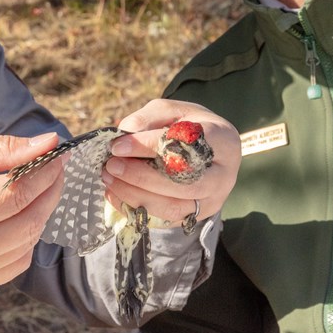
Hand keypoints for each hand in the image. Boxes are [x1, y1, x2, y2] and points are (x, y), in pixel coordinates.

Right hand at [0, 133, 63, 295]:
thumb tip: (46, 144)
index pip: (15, 196)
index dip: (43, 172)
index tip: (56, 151)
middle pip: (27, 223)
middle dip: (49, 191)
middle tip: (53, 165)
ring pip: (27, 245)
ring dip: (39, 213)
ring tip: (34, 185)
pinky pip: (14, 265)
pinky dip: (24, 238)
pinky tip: (15, 215)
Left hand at [103, 99, 240, 224]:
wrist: (208, 152)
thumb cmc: (188, 127)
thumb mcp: (172, 111)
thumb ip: (149, 117)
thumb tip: (126, 132)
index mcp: (224, 141)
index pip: (187, 146)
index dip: (150, 146)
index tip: (118, 145)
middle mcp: (224, 177)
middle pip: (184, 184)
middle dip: (142, 177)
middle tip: (111, 165)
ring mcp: (211, 202)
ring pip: (174, 208)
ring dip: (135, 195)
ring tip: (108, 179)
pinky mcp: (195, 218)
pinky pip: (164, 221)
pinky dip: (136, 209)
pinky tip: (114, 194)